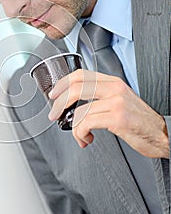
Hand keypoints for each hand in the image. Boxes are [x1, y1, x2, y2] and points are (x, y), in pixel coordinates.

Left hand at [48, 69, 168, 158]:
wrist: (163, 135)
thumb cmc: (140, 122)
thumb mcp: (121, 101)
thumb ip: (101, 96)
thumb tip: (76, 102)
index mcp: (113, 83)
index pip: (81, 74)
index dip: (63, 83)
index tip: (54, 94)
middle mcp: (114, 89)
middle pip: (76, 87)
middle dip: (59, 103)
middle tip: (54, 114)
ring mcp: (116, 102)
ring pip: (80, 111)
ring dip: (74, 128)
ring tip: (81, 136)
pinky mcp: (118, 118)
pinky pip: (87, 123)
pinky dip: (81, 134)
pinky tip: (87, 139)